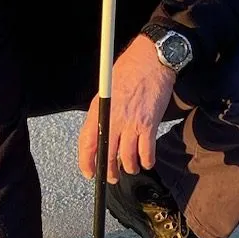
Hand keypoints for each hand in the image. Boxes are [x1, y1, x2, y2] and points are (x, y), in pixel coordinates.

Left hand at [78, 36, 174, 182]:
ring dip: (129, 168)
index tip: (89, 172)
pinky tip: (147, 162)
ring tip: (131, 168)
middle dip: (109, 171)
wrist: (151, 60)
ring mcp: (131, 124)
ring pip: (127, 158)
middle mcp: (113, 119)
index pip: (87, 143)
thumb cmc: (129, 69)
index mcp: (99, 110)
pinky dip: (147, 161)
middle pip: (107, 155)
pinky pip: (146, 152)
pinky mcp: (149, 125)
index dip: (86, 162)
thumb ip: (102, 110)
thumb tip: (101, 129)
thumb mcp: (106, 89)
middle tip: (112, 177)